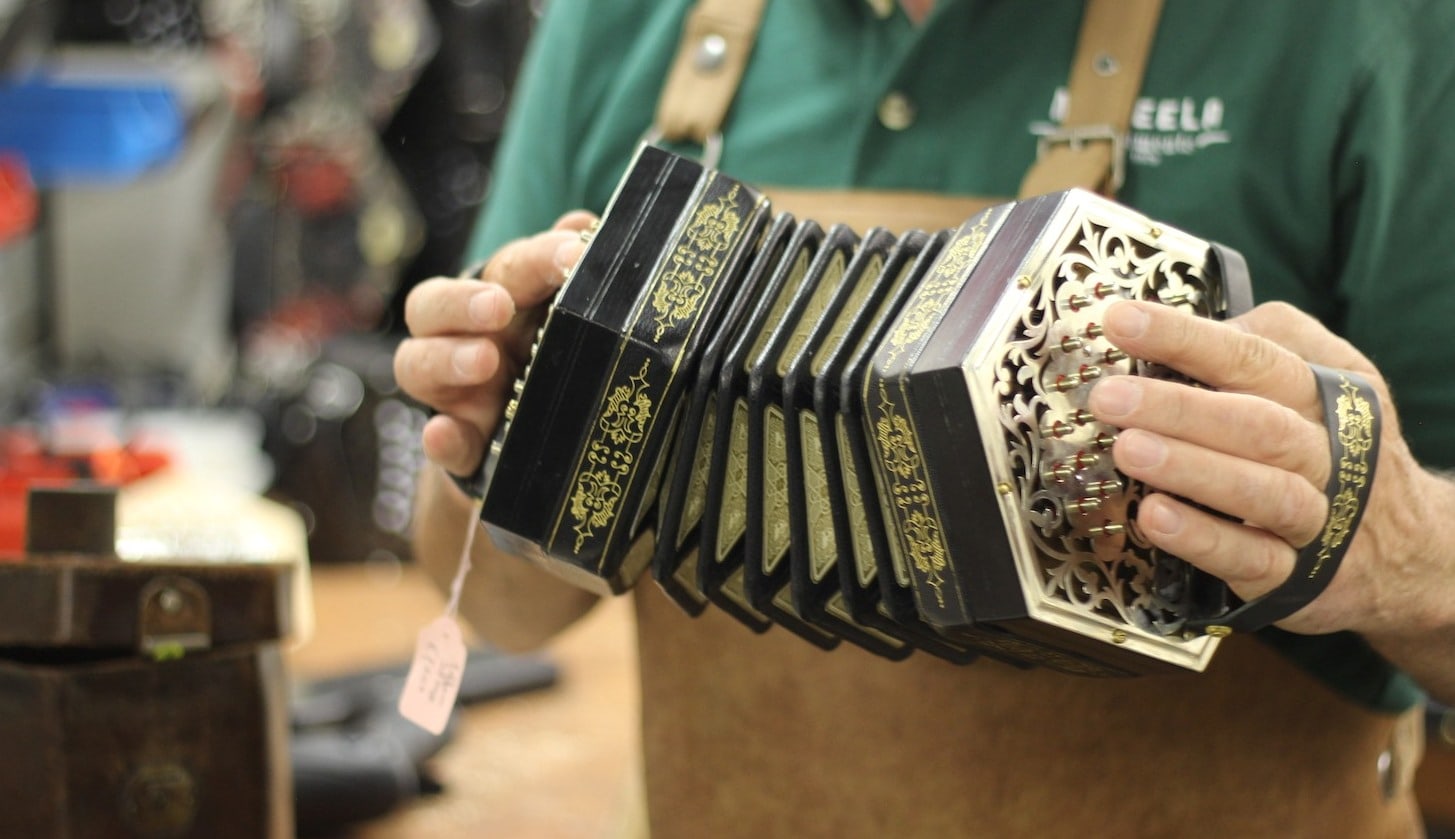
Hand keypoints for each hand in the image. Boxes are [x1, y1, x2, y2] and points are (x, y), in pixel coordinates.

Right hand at [393, 211, 595, 482]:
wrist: (538, 437)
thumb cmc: (545, 353)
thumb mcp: (561, 311)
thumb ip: (568, 270)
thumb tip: (583, 224)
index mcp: (493, 297)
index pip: (502, 268)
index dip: (534, 258)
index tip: (572, 254)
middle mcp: (458, 337)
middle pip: (431, 305)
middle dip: (463, 302)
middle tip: (499, 306)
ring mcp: (451, 393)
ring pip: (417, 365)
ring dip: (446, 359)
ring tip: (485, 361)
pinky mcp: (459, 445)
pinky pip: (442, 443)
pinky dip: (441, 439)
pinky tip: (443, 434)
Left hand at [1086, 299, 1445, 638]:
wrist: (1405, 543)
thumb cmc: (1333, 444)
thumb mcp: (1319, 378)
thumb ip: (1257, 346)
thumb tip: (1174, 330)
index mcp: (1323, 392)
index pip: (1253, 356)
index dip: (1186, 337)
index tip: (1121, 321)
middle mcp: (1326, 451)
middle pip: (1257, 424)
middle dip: (1179, 408)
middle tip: (1110, 397)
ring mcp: (1316, 516)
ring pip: (1261, 491)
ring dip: (1191, 469)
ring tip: (1128, 449)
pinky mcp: (1299, 577)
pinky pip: (1252, 558)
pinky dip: (1203, 539)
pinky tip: (1156, 517)